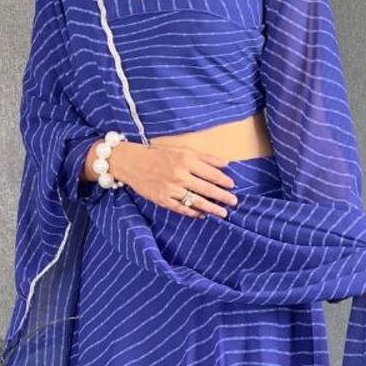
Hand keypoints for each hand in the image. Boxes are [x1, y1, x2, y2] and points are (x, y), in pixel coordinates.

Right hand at [105, 141, 240, 219]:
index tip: (232, 185)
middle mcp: (179, 175)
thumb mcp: (181, 150)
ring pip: (196, 201)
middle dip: (222, 196)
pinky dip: (193, 212)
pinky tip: (202, 215)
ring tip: (223, 213)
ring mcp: (170, 189)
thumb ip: (204, 157)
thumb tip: (226, 162)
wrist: (131, 162)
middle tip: (234, 201)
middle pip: (207, 189)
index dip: (223, 180)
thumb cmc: (158, 155)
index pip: (211, 173)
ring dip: (211, 208)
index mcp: (185, 160)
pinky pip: (181, 208)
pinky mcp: (162, 199)